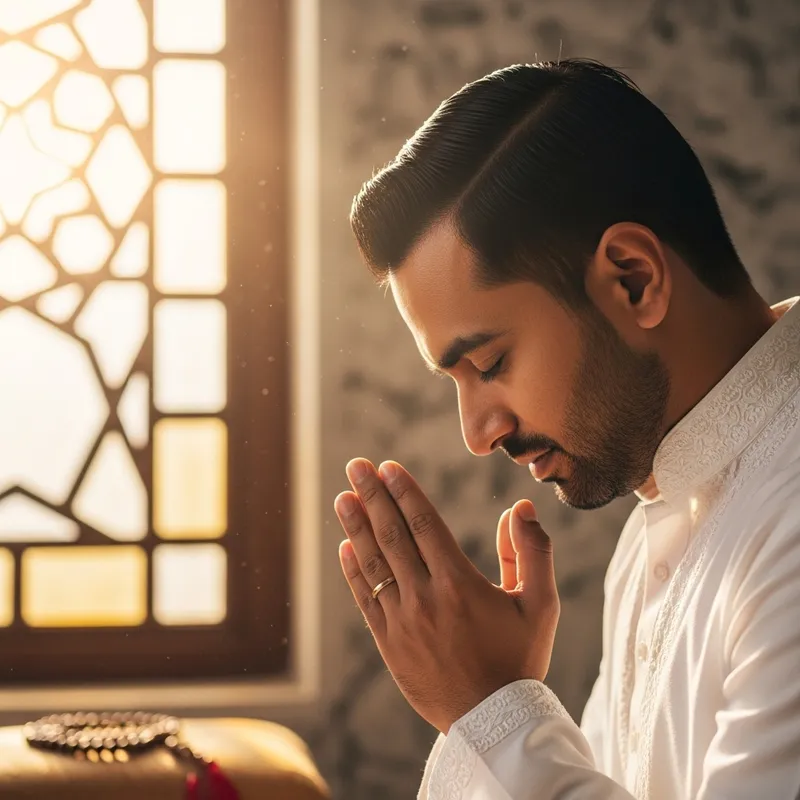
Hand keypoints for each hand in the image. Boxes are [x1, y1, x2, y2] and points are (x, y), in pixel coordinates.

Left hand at [333, 458, 559, 732]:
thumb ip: (533, 551)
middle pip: (392, 535)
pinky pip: (365, 598)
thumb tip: (521, 508)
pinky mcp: (388, 643)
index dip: (404, 492)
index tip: (388, 467)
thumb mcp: (541, 605)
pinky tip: (346, 546)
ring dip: (355, 526)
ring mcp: (402, 621)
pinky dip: (354, 570)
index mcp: (459, 583)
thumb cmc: (520, 661)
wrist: (492, 723)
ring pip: (373, 563)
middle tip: (355, 466)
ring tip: (342, 496)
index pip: (424, 524)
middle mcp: (425, 597)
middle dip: (372, 496)